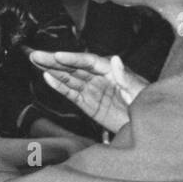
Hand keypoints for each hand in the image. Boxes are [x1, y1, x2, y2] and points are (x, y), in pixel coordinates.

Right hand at [29, 51, 149, 133]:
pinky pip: (71, 93)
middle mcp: (99, 77)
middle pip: (73, 66)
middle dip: (53, 60)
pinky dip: (59, 86)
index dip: (72, 58)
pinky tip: (47, 78)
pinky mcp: (88, 103)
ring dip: (51, 69)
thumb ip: (126, 77)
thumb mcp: (140, 91)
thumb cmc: (147, 104)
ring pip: (68, 77)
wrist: (147, 126)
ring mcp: (92, 89)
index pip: (88, 62)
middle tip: (35, 54)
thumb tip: (115, 59)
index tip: (57, 56)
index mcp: (112, 70)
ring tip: (35, 61)